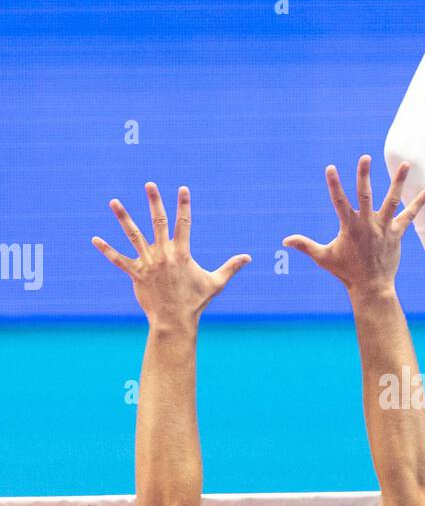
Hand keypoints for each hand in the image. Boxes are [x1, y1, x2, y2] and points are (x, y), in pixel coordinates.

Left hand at [92, 183, 249, 324]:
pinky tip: (94, 238)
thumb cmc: (195, 302)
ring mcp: (148, 263)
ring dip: (123, 217)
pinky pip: (118, 259)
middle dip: (155, 202)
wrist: (174, 321)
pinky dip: (106, 249)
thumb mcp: (215, 283)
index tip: (183, 189)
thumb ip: (231, 267)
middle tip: (150, 184)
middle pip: (158, 222)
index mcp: (182, 253)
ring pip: (133, 235)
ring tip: (114, 202)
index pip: (184, 223)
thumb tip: (249, 257)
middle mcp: (164, 254)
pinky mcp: (135, 274)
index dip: (184, 205)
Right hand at [284, 156, 424, 294]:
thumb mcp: (324, 258)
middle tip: (365, 157)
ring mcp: (383, 228)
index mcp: (349, 227)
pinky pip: (409, 216)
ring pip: (392, 200)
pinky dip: (419, 203)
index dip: (334, 185)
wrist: (371, 287)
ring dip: (398, 182)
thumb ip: (305, 245)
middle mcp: (367, 224)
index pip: (339, 202)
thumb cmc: (346, 272)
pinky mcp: (396, 234)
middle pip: (365, 195)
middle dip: (364, 176)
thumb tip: (284, 241)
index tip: (331, 168)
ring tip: (405, 163)